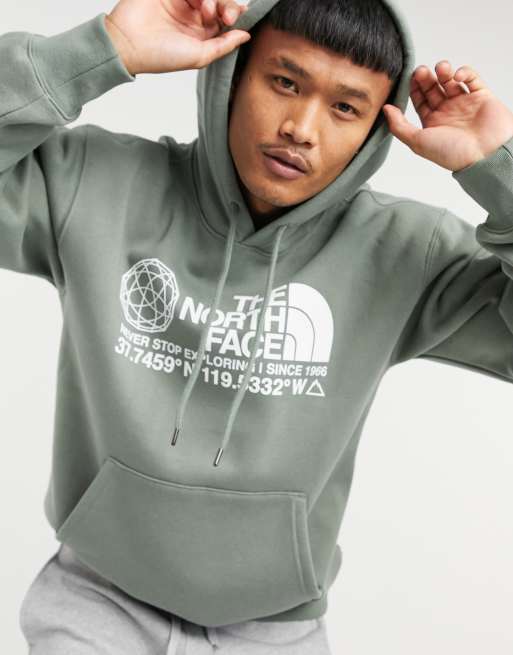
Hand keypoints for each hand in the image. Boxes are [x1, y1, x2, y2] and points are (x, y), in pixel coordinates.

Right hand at [105, 0, 249, 75]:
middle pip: (221, 2)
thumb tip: (246, 36)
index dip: (234, 16)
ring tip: (202, 8)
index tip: (232, 20)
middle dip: (226, 6)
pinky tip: (192, 0)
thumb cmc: (160, 56)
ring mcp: (181, 1)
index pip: (226, 20)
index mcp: (202, 35)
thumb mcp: (200, 56)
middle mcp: (193, 16)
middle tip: (221, 16)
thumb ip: (224, 45)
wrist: (128, 42)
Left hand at [382, 61, 512, 171]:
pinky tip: (457, 76)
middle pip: (434, 88)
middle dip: (426, 77)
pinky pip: (471, 79)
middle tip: (421, 71)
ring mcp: (464, 103)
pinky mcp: (481, 96)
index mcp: (432, 123)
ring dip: (444, 72)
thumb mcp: (417, 142)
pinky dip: (464, 73)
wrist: (484, 155)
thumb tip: (386, 109)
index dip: (414, 87)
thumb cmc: (451, 153)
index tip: (410, 77)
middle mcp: (448, 112)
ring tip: (440, 69)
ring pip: (451, 81)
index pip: (420, 100)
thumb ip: (399, 126)